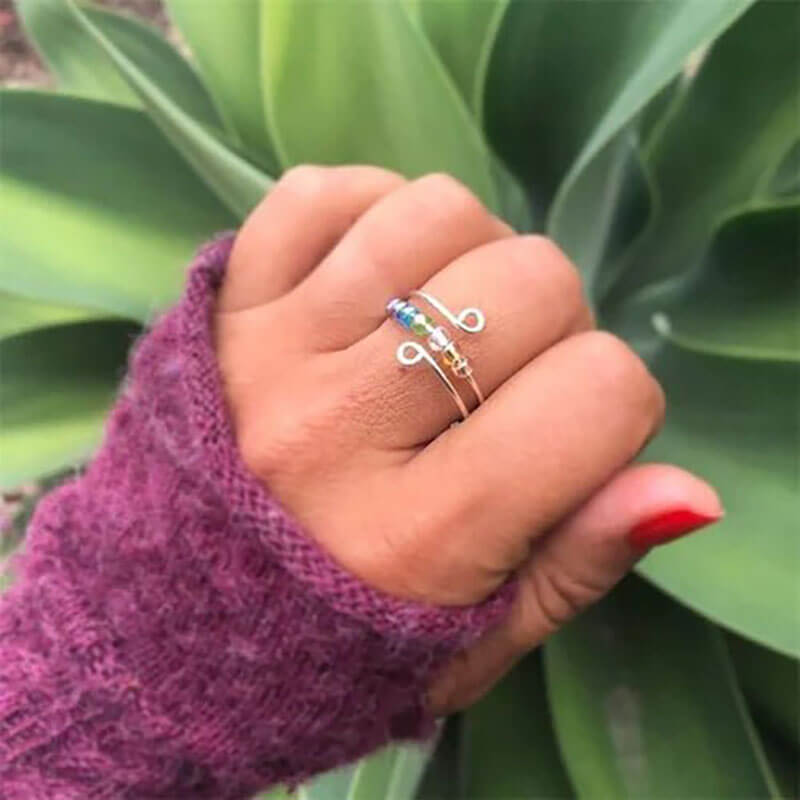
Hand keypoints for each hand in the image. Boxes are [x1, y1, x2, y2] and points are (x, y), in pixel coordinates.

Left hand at [215, 165, 721, 713]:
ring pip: (433, 214)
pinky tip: (381, 277)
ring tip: (446, 320)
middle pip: (528, 283)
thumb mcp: (474, 642)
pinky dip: (374, 212)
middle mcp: (338, 430)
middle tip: (508, 379)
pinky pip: (320, 193)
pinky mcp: (224, 308)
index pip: (596, 397)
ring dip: (474, 254)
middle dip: (555, 323)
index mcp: (417, 535)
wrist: (172, 628)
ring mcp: (270, 354)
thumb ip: (579, 563)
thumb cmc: (336, 648)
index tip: (575, 434)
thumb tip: (688, 491)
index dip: (617, 406)